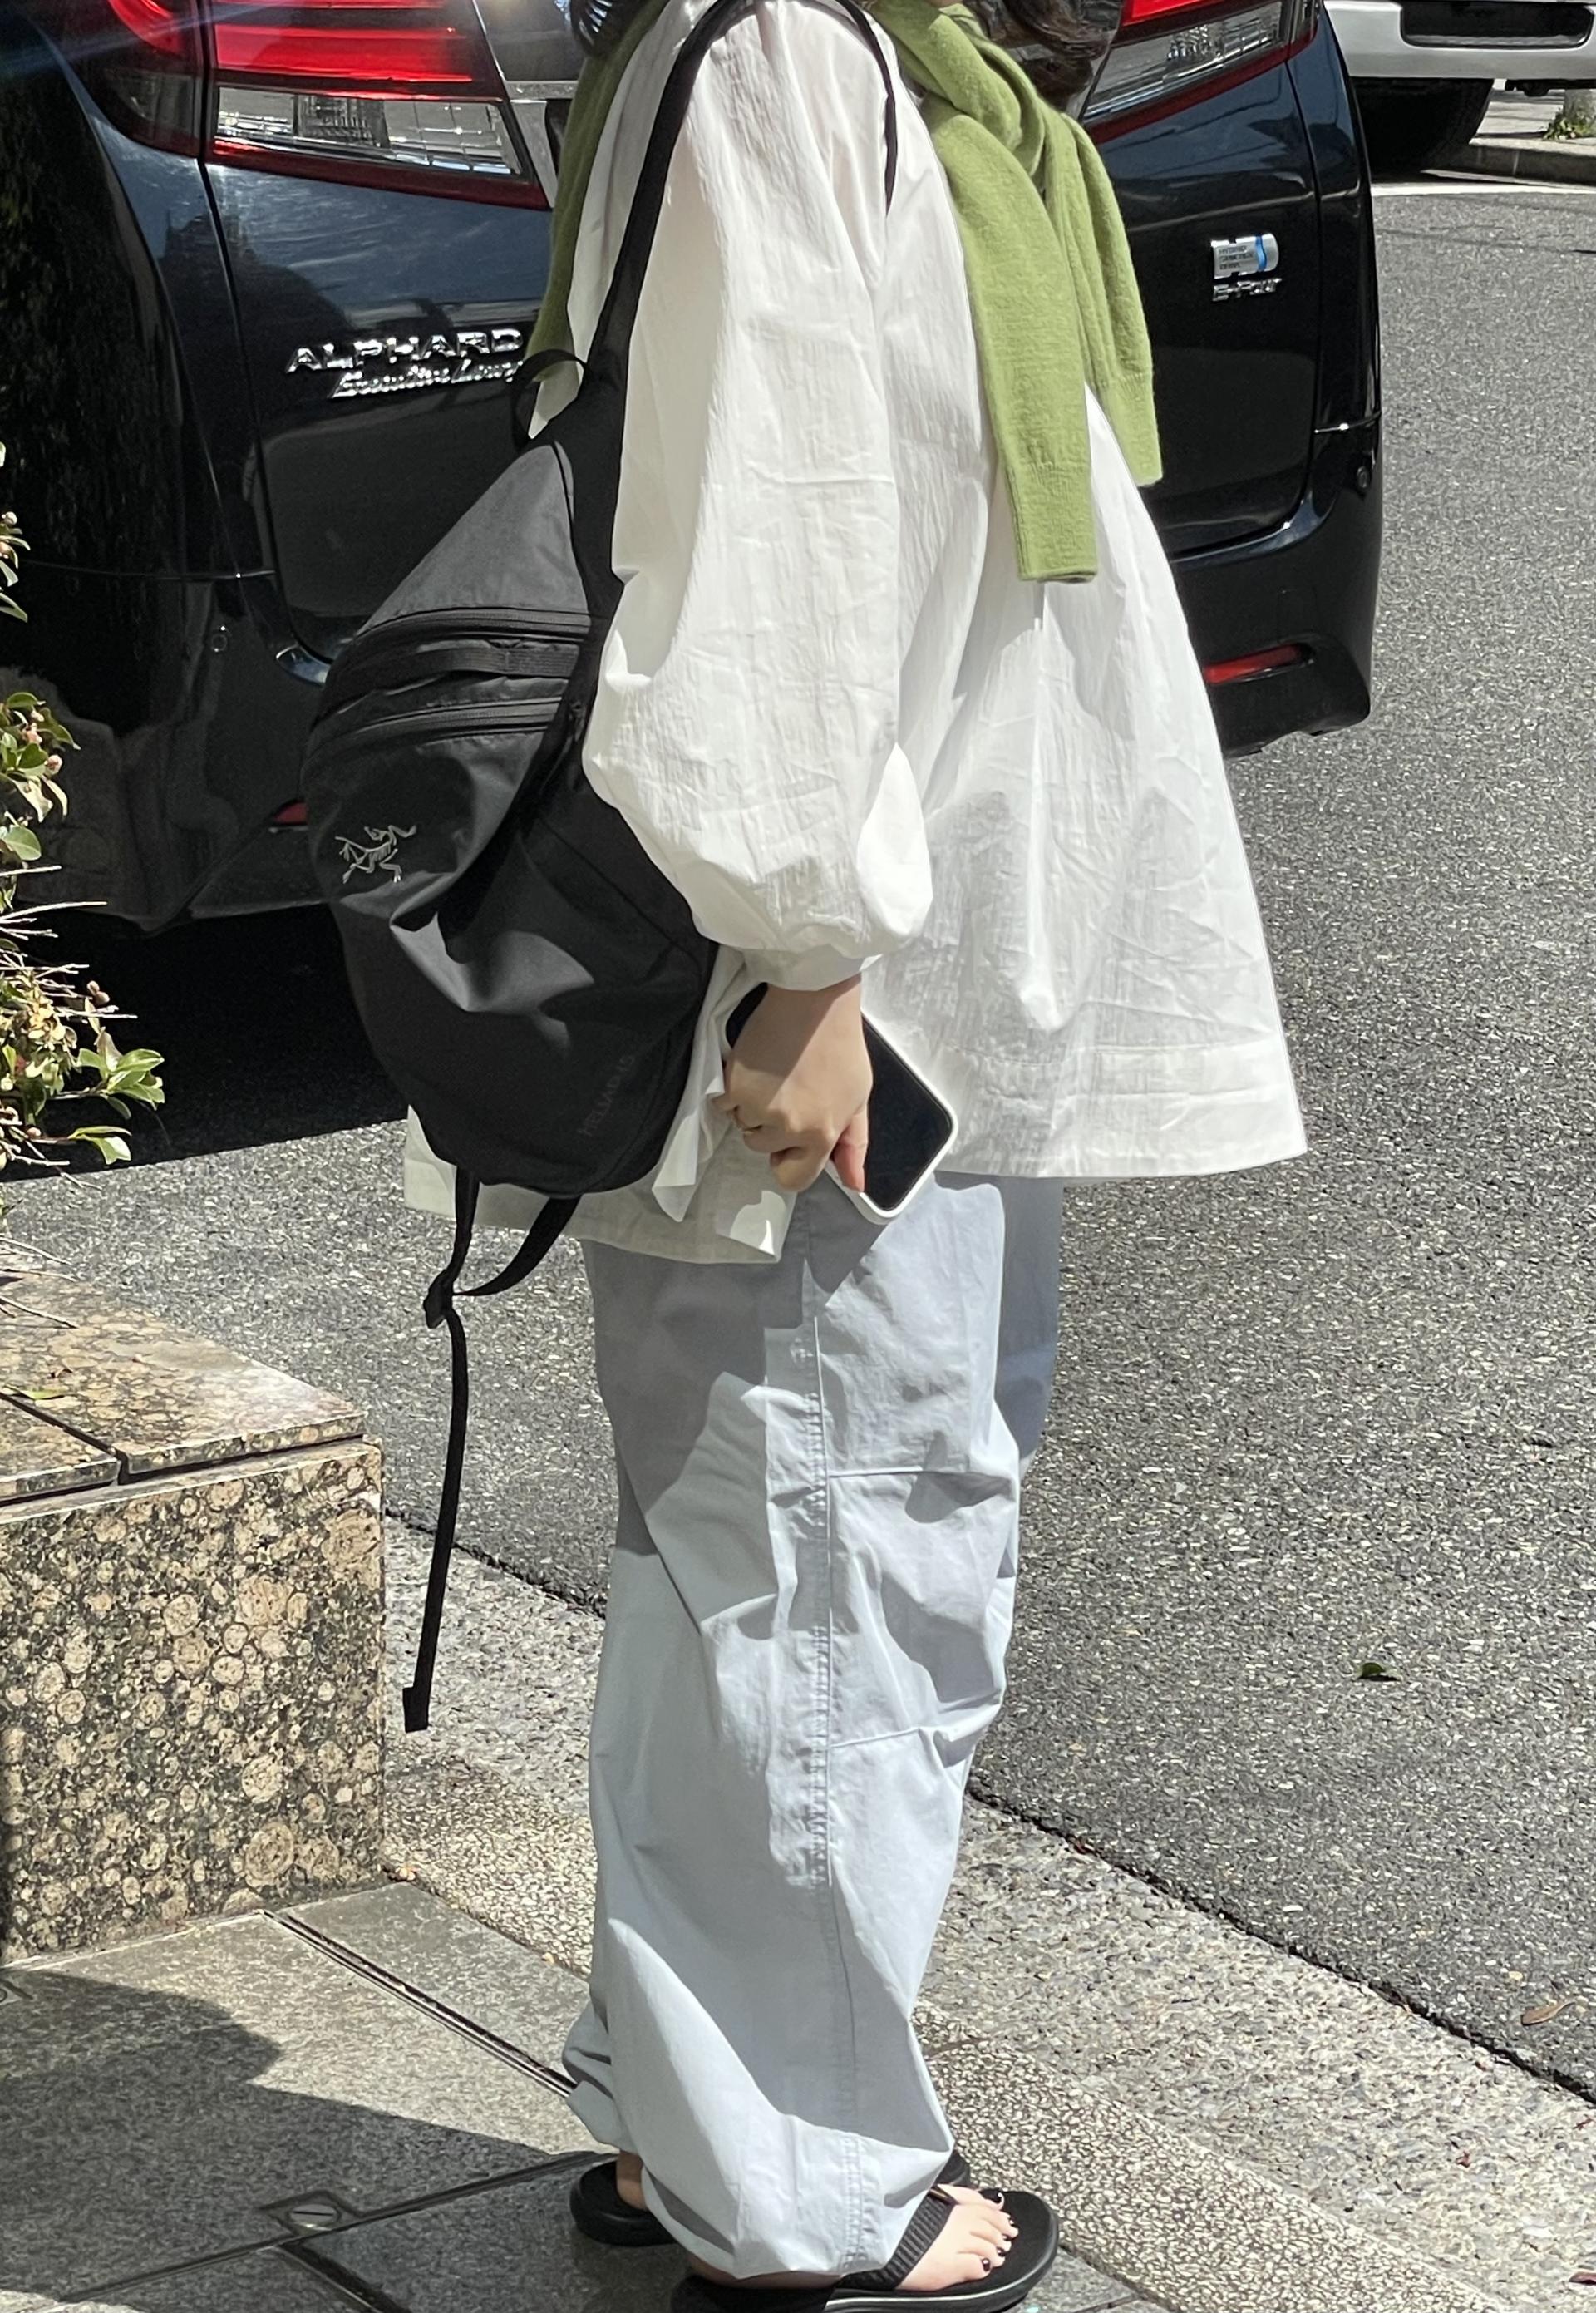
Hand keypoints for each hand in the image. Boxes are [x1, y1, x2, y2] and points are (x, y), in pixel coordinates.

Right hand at [714, 979, 871, 1193]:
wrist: (813, 1001)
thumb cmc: (840, 1045)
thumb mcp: (858, 1098)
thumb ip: (853, 1145)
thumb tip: (854, 1185)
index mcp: (822, 1134)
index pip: (794, 1179)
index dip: (789, 1161)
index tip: (788, 1143)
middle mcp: (788, 1127)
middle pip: (763, 1148)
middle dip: (770, 1127)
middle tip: (786, 1091)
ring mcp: (758, 1108)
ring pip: (743, 1125)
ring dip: (751, 1106)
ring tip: (773, 1075)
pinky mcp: (734, 1086)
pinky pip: (725, 1105)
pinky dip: (733, 1091)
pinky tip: (756, 1068)